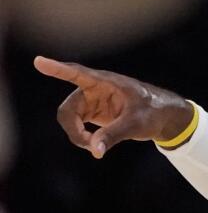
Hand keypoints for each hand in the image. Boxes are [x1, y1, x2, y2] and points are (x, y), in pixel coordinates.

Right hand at [33, 56, 193, 158]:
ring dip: (77, 135)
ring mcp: (92, 101)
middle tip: (88, 145)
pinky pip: (77, 125)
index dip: (57, 69)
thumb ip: (113, 136)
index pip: (77, 73)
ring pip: (70, 119)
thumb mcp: (135, 124)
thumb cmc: (153, 112)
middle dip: (72, 128)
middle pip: (67, 108)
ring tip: (95, 147)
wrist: (164, 117)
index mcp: (105, 82)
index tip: (39, 61)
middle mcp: (93, 89)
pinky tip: (95, 146)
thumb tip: (94, 150)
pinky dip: (82, 137)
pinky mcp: (93, 113)